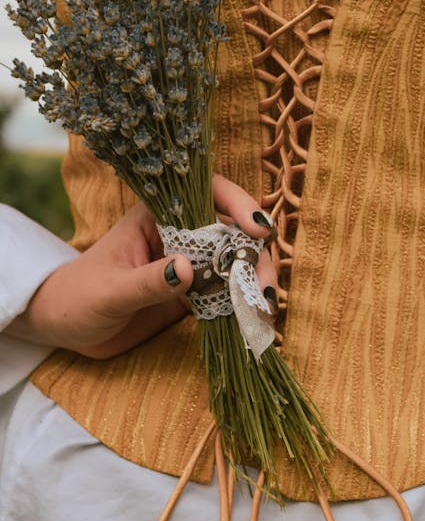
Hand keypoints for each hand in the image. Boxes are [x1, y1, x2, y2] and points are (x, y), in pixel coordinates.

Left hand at [6, 175, 277, 358]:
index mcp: (156, 215)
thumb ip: (147, 282)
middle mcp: (178, 233)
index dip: (238, 203)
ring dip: (255, 283)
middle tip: (264, 290)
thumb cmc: (76, 297)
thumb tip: (189, 269)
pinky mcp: (191, 293)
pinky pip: (225, 293)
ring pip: (235, 263)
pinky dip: (242, 306)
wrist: (64, 327)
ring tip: (265, 311)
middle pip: (231, 231)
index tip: (257, 229)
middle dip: (255, 256)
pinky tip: (255, 323)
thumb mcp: (109, 291)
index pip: (206, 192)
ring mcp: (188, 263)